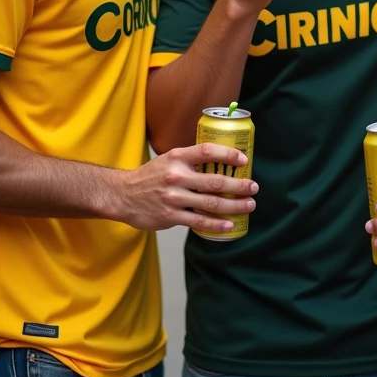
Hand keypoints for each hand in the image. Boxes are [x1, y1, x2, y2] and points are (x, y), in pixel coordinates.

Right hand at [114, 142, 257, 233]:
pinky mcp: (170, 216)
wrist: (122, 195)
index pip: (207, 151)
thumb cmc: (150, 177)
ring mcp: (173, 197)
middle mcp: (176, 176)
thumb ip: (190, 160)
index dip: (228, 155)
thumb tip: (220, 160)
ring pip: (211, 203)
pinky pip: (198, 221)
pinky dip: (216, 224)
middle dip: (239, 185)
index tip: (244, 160)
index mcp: (177, 158)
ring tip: (249, 205)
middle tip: (254, 187)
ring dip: (234, 205)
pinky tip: (229, 224)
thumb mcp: (168, 159)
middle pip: (215, 181)